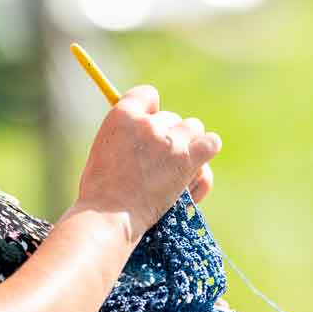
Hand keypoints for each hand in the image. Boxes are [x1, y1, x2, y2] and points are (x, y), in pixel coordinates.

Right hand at [74, 84, 221, 241]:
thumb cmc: (101, 189)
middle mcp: (148, 123)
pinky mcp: (188, 160)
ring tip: (176, 165)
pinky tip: (194, 170)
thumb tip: (149, 129)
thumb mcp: (103, 149)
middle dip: (166, 135)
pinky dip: (205, 154)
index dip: (150, 110)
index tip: (149, 125)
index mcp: (122, 115)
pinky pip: (211, 144)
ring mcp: (171, 141)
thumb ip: (126, 133)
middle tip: (157, 161)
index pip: (146, 95)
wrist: (110, 216)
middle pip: (170, 117)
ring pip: (193, 127)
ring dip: (188, 142)